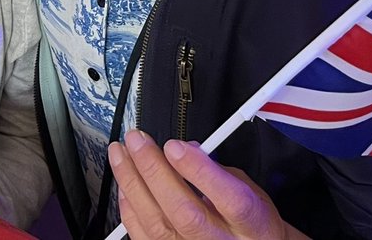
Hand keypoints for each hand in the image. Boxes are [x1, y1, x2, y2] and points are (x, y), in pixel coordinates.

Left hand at [109, 130, 309, 239]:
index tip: (174, 146)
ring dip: (133, 184)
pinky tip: (125, 185)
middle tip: (136, 141)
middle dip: (154, 171)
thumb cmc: (250, 221)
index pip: (228, 198)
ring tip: (120, 154)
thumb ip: (219, 170)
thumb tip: (186, 148)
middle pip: (184, 212)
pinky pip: (145, 238)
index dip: (198, 171)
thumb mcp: (250, 189)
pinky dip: (130, 209)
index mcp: (250, 222)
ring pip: (158, 224)